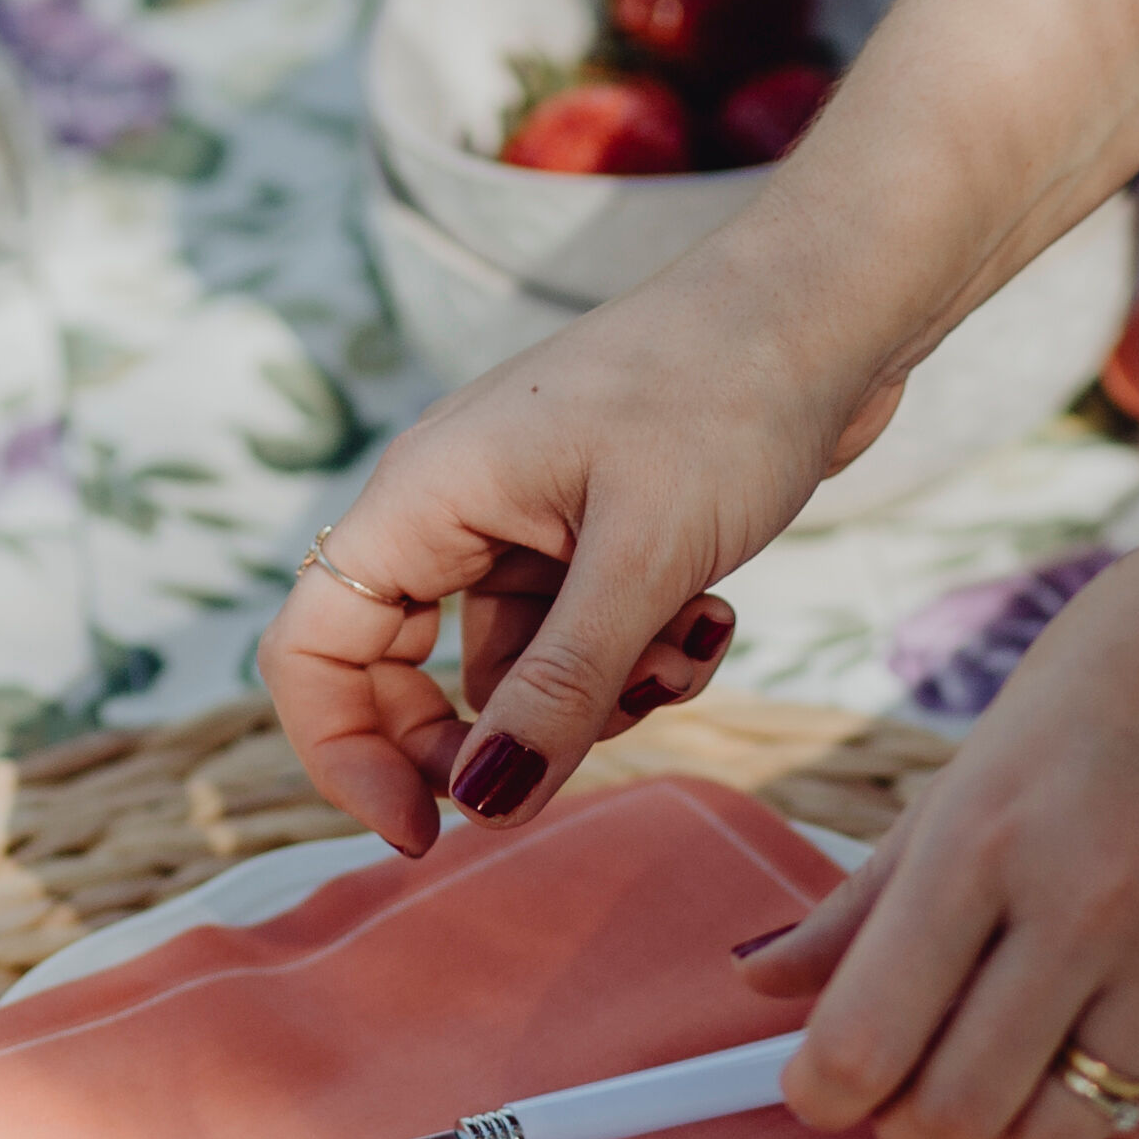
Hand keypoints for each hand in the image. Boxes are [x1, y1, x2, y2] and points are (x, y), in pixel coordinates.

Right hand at [264, 263, 906, 853]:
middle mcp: (454, 510)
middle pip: (401, 676)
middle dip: (485, 740)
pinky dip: (645, 655)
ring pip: (518, 671)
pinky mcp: (595, 536)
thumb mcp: (642, 561)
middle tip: (559, 777)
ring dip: (602, 694)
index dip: (342, 754)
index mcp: (423, 496)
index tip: (422, 833)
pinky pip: (587, 642)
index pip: (309, 649)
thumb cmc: (725, 395)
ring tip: (691, 641)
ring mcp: (525, 523)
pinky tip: (715, 614)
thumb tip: (482, 809)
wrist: (830, 305)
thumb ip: (558, 689)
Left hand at [741, 497, 1138, 1138]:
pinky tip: (1085, 1053)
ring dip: (1006, 1130)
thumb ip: (867, 895)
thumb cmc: (1119, 677)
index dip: (823, 1092)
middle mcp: (1083, 906)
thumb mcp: (970, 765)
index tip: (821, 1087)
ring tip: (1000, 1076)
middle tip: (906, 1088)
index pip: (868, 1039)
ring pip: (1056, 1134)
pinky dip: (1100, 1110)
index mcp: (985, 838)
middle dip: (906, 1124)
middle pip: (954, 1112)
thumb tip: (765, 985)